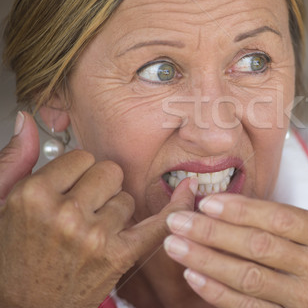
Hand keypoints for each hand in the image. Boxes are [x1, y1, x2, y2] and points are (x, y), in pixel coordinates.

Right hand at [0, 112, 194, 307]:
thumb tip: (28, 121)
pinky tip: (186, 189)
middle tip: (80, 211)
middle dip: (99, 187)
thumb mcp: (0, 203)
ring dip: (114, 210)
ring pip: (127, 197)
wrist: (24, 305)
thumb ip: (15, 160)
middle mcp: (65, 213)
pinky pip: (157, 223)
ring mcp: (94, 236)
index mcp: (34, 195)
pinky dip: (175, 207)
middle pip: (110, 172)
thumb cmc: (13, 255)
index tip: (68, 189)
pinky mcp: (118, 256)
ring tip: (89, 231)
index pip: (82, 157)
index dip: (77, 173)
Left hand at [165, 148, 307, 306]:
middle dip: (213, 232)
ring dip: (207, 261)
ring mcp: (306, 300)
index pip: (282, 219)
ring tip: (175, 246)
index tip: (210, 200)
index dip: (244, 210)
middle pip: (259, 246)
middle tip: (178, 220)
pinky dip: (220, 295)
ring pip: (248, 278)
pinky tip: (195, 279)